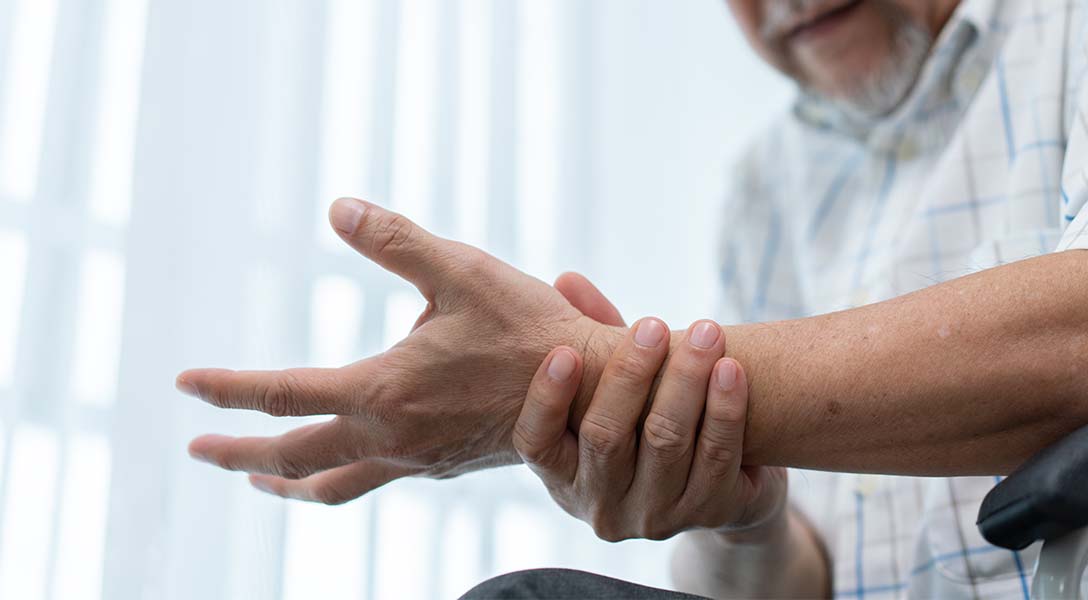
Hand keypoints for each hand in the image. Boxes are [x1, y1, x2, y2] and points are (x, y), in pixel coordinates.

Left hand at [178, 197, 623, 502]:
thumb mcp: (462, 270)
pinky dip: (335, 477)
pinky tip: (343, 458)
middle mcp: (392, 438)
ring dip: (284, 480)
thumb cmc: (532, 329)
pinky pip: (371, 482)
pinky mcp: (442, 466)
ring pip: (331, 485)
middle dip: (237, 454)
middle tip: (198, 448)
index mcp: (384, 392)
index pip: (281, 394)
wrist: (596, 395)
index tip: (184, 384)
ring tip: (257, 479)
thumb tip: (337, 208)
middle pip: (292, 458)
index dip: (226, 388)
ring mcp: (417, 461)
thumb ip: (396, 240)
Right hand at [513, 318, 787, 540]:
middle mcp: (601, 506)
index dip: (547, 399)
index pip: (536, 443)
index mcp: (564, 474)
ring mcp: (655, 517)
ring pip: (666, 443)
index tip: (566, 352)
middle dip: (631, 374)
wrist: (729, 483)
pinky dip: (725, 409)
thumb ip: (594, 339)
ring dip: (686, 380)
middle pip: (606, 437)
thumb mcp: (619, 386)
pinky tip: (732, 369)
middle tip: (654, 325)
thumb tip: (567, 281)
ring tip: (707, 332)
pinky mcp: (708, 514)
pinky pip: (717, 457)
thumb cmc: (653, 420)